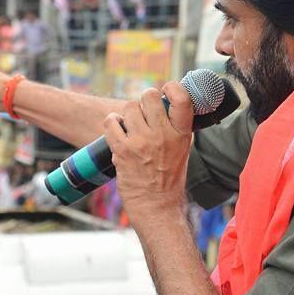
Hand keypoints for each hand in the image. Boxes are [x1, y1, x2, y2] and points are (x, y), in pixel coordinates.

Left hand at [103, 82, 194, 227]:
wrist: (156, 207)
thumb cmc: (168, 179)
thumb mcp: (182, 151)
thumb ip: (175, 127)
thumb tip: (165, 102)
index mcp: (181, 134)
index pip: (182, 98)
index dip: (171, 87)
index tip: (165, 91)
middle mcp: (163, 135)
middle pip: (149, 96)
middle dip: (144, 101)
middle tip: (143, 113)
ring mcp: (141, 142)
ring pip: (129, 107)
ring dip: (127, 115)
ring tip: (129, 128)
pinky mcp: (123, 150)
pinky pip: (111, 122)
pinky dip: (111, 123)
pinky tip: (116, 129)